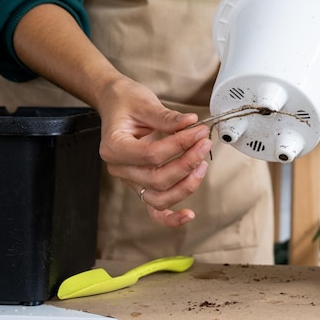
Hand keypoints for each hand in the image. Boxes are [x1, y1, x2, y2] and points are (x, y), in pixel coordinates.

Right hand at [97, 77, 212, 226]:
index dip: (180, 145)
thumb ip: (167, 117)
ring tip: (203, 164)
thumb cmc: (126, 102)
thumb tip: (191, 123)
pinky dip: (170, 217)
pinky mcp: (141, 184)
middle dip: (187, 163)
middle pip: (157, 179)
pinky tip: (189, 215)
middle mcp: (120, 169)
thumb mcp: (145, 103)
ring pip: (159, 198)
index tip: (199, 131)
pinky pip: (154, 209)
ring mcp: (130, 180)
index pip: (152, 154)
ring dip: (186, 185)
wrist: (116, 103)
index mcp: (114, 147)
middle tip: (205, 143)